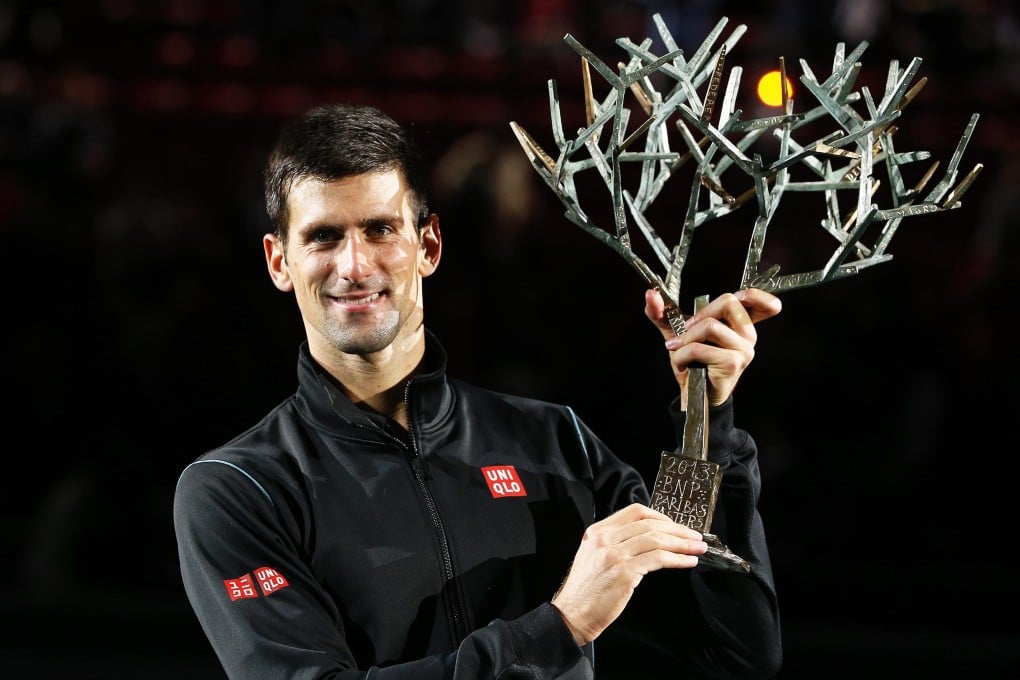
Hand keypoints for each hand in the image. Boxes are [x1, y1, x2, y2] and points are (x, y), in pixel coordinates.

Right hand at [550, 503, 707, 645]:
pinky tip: (688, 562)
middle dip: (678, 530)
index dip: (660, 516)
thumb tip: (649, 537)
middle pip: (649, 524)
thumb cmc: (587, 589)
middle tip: (696, 537)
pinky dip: (677, 559)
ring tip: (698, 549)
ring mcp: (614, 554)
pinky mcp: (624, 572)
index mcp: (598, 531)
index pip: (635, 512)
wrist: (573, 613)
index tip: (676, 525)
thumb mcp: (594, 555)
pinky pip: (658, 559)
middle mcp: (605, 538)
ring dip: (682, 543)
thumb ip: (615, 542)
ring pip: (656, 540)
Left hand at [644, 288, 781, 406]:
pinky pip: (699, 348)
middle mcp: (749, 335)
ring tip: (679, 350)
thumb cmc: (692, 362)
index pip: (767, 304)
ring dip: (685, 339)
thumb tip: (651, 294)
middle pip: (728, 302)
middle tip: (686, 332)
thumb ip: (663, 312)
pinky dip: (681, 355)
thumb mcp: (678, 332)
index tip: (740, 295)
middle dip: (699, 315)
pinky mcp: (732, 363)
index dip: (757, 295)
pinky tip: (681, 364)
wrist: (693, 394)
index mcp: (742, 324)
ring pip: (710, 325)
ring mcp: (744, 350)